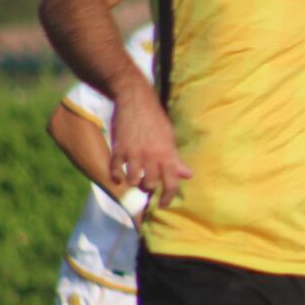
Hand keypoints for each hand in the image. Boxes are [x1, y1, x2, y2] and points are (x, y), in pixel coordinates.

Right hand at [109, 86, 190, 206]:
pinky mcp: (119, 148)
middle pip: (150, 184)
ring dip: (134, 182)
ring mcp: (134, 153)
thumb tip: (188, 175)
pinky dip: (116, 176)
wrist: (135, 100)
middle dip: (148, 188)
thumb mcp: (169, 137)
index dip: (167, 197)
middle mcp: (151, 156)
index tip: (163, 204)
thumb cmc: (155, 118)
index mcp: (167, 154)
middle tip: (147, 185)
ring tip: (134, 178)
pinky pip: (116, 169)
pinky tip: (118, 176)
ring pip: (133, 180)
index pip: (171, 183)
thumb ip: (176, 158)